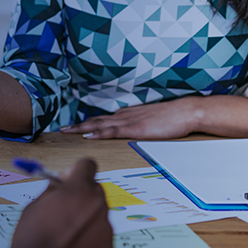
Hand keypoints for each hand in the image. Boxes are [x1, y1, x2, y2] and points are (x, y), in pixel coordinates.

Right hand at [6, 159, 112, 247]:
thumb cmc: (34, 240)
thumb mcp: (35, 205)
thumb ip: (52, 190)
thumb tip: (60, 185)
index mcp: (78, 190)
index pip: (87, 165)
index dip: (76, 170)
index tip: (70, 177)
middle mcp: (97, 206)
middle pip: (95, 189)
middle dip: (81, 195)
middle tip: (66, 206)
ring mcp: (105, 228)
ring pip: (98, 213)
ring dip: (85, 217)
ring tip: (66, 230)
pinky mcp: (108, 247)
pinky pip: (100, 233)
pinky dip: (89, 236)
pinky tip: (74, 242)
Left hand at [62, 97, 202, 139]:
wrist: (185, 112)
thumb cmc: (171, 118)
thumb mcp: (149, 122)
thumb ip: (137, 126)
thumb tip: (129, 132)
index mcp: (126, 115)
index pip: (101, 119)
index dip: (86, 124)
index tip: (73, 127)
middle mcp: (123, 116)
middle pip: (95, 120)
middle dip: (77, 125)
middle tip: (62, 129)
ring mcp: (128, 121)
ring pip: (99, 124)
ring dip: (81, 128)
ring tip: (67, 131)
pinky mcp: (135, 129)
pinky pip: (112, 131)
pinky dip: (98, 133)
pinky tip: (88, 136)